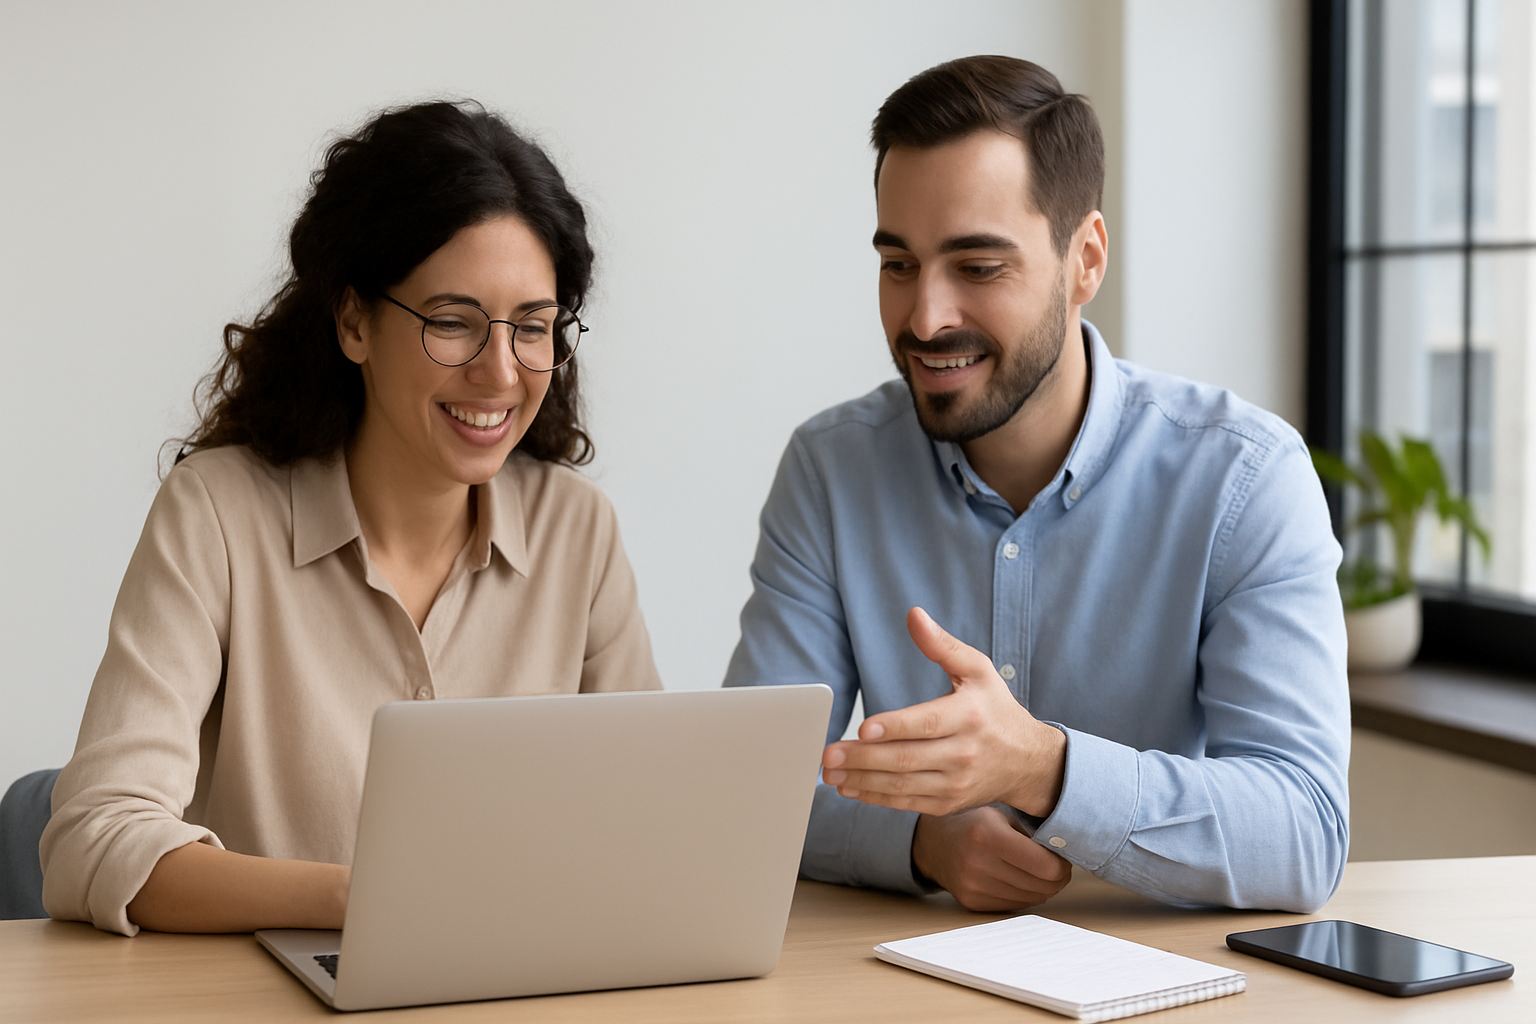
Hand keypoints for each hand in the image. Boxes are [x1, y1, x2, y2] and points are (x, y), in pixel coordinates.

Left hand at [820, 607, 1066, 816]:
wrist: (1028, 762)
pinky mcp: (947, 803)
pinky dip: (875, 798)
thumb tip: (914, 616)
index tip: (863, 729)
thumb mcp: (978, 670)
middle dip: (863, 758)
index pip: (926, 724)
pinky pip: (905, 802)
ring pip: (901, 785)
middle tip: (829, 754)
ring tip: (830, 772)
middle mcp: (962, 753)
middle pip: (906, 758)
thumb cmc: (996, 709)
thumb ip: (942, 645)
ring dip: (861, 780)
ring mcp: (954, 782)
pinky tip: (850, 787)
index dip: (894, 727)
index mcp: (968, 717)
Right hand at [913, 806, 1071, 910]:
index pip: (1046, 866)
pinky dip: (1024, 894)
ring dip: (1042, 887)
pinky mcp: (971, 902)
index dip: (1062, 865)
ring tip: (1038, 872)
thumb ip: (1032, 831)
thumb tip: (1067, 851)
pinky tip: (1019, 880)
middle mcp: (978, 863)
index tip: (1063, 857)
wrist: (933, 842)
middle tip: (1057, 866)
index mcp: (988, 834)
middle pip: (1042, 886)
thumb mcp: (1001, 813)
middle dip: (1057, 878)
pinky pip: (1015, 906)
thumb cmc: (974, 822)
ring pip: (1032, 898)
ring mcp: (973, 886)